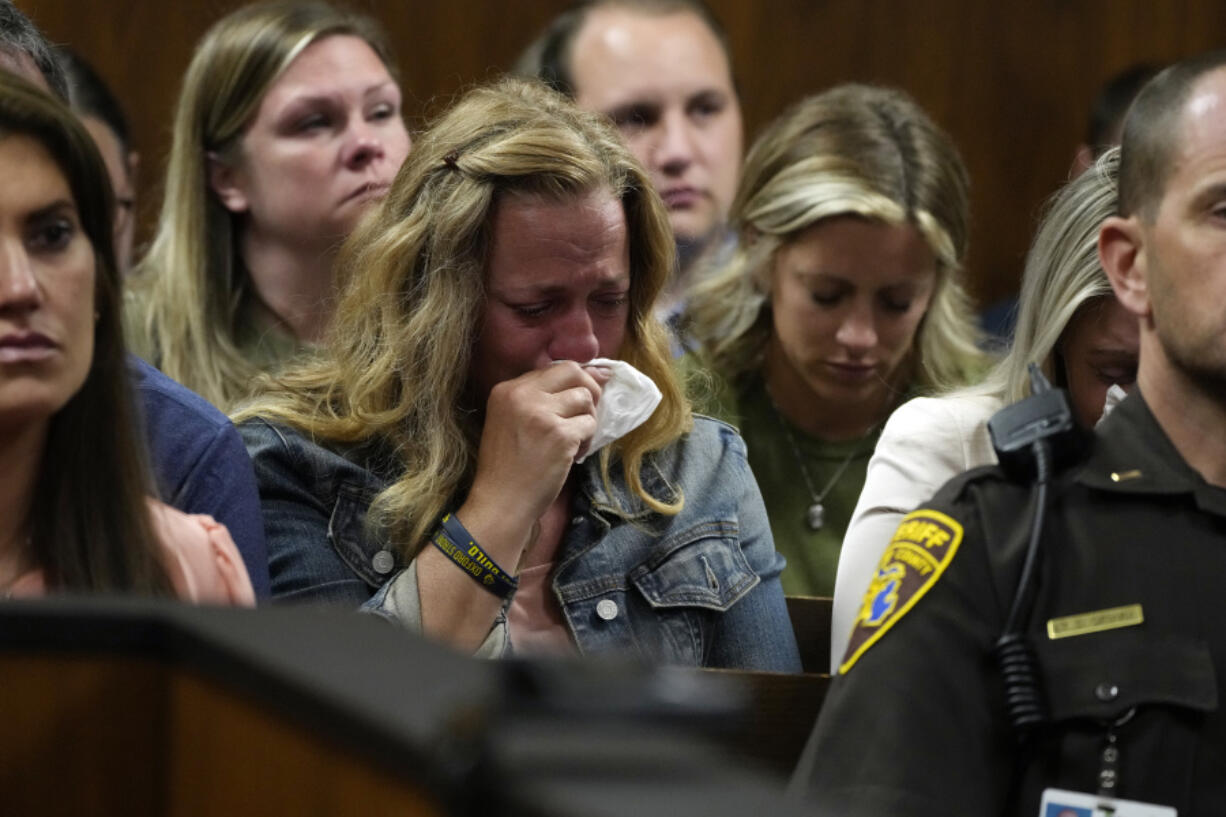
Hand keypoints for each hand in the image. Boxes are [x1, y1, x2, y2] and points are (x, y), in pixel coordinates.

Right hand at [465, 361, 608, 533]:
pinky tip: (573, 456)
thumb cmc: (507, 466)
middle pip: (572, 371)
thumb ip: (539, 398)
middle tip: (588, 412)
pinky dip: (587, 441)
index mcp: (506, 389)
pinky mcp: (560, 435)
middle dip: (590, 388)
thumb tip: (595, 374)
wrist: (501, 502)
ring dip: (587, 420)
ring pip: (585, 398)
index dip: (573, 381)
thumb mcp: (510, 420)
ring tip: (575, 441)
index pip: (552, 368)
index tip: (581, 397)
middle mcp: (522, 395)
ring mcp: (542, 414)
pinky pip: (590, 425)